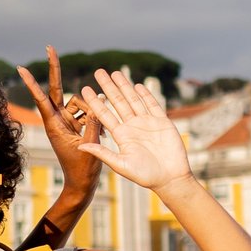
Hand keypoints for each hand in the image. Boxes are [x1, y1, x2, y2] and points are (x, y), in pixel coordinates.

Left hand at [17, 46, 100, 192]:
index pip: (41, 99)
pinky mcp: (77, 124)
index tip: (21, 68)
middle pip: (56, 89)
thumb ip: (94, 122)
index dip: (32, 83)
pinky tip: (99, 134)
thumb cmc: (83, 169)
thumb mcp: (90, 145)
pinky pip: (89, 111)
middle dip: (55, 68)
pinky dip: (96, 119)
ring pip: (81, 102)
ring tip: (93, 136)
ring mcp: (68, 121)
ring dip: (90, 114)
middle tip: (49, 46)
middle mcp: (58, 119)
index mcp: (54, 125)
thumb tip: (96, 100)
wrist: (83, 183)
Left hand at [78, 70, 191, 190]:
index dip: (94, 102)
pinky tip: (137, 85)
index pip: (104, 114)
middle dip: (108, 87)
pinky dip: (145, 95)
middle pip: (118, 102)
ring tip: (115, 73)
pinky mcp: (162, 122)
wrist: (169, 178)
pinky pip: (152, 105)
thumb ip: (103, 152)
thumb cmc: (144, 175)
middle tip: (98, 72)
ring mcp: (147, 123)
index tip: (84, 89)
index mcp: (120, 135)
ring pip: (133, 100)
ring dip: (125, 86)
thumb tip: (80, 146)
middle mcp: (132, 126)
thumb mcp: (120, 164)